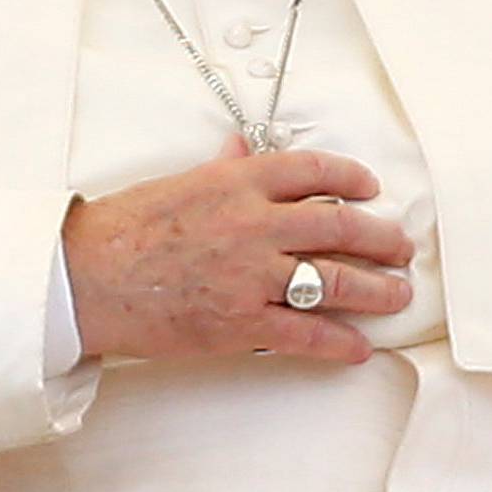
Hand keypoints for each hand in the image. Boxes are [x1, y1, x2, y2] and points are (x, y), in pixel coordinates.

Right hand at [60, 136, 415, 366]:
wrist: (90, 276)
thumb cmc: (128, 226)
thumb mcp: (181, 181)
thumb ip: (222, 165)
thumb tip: (243, 147)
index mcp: (239, 181)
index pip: (314, 170)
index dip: (352, 177)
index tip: (370, 188)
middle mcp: (255, 223)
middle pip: (340, 226)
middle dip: (381, 237)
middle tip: (401, 246)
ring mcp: (252, 275)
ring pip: (334, 280)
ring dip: (376, 289)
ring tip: (398, 293)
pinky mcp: (242, 323)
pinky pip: (305, 333)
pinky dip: (339, 340)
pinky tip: (359, 345)